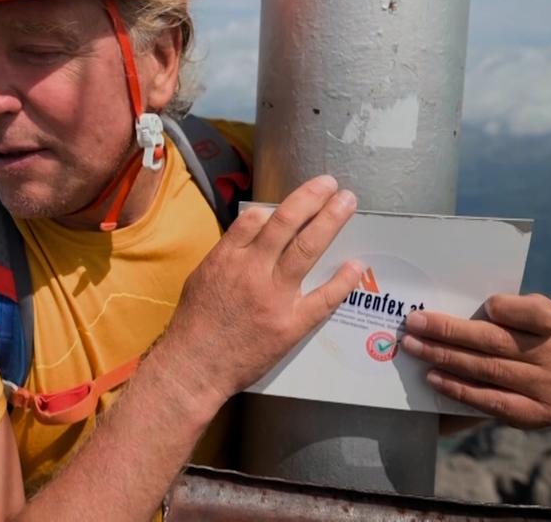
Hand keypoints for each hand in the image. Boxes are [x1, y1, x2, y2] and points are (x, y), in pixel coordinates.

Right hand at [160, 174, 360, 410]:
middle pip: (286, 222)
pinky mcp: (290, 324)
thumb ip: (227, 254)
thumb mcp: (201, 277)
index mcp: (226, 258)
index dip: (277, 206)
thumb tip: (253, 232)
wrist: (196, 366)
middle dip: (311, 198)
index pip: (255, 218)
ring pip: (306, 249)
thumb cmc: (194, 324)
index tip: (296, 202)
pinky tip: (355, 266)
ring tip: (346, 202)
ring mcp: (273, 297)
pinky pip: (322, 298)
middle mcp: (251, 271)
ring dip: (330, 221)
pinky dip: (341, 281)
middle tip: (330, 183)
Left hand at [399, 293, 550, 428]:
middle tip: (414, 324)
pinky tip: (434, 378)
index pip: (534, 312)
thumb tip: (433, 313)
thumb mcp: (505, 319)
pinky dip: (459, 389)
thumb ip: (483, 314)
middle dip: (449, 332)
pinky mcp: (541, 413)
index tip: (483, 306)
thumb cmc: (506, 337)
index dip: (508, 308)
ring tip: (415, 349)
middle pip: (496, 341)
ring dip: (445, 358)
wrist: (526, 379)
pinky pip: (493, 401)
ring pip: (490, 370)